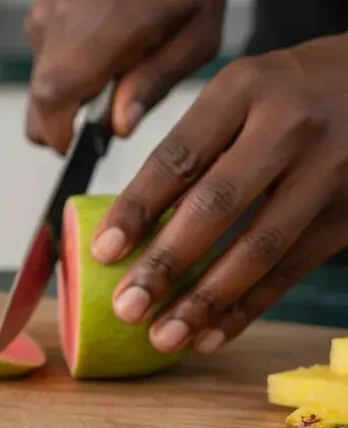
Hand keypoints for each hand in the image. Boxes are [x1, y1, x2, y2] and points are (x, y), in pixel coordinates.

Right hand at [25, 0, 226, 152]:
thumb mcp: (199, 29)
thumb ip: (155, 81)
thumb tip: (117, 126)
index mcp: (104, 28)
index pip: (54, 97)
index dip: (59, 133)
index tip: (78, 146)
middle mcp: (61, 23)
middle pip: (37, 100)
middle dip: (60, 125)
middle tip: (100, 119)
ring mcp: (44, 16)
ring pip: (40, 83)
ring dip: (68, 95)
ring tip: (114, 72)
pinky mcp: (40, 11)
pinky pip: (44, 60)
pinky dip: (66, 70)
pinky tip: (102, 48)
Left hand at [90, 34, 347, 352]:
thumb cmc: (292, 93)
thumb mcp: (242, 92)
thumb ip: (194, 146)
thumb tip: (129, 224)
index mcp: (243, 91)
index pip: (177, 158)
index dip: (136, 209)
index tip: (102, 252)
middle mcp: (288, 127)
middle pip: (216, 206)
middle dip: (165, 263)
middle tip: (126, 307)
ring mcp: (329, 171)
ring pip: (258, 248)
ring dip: (206, 301)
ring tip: (163, 336)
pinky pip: (292, 269)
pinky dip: (248, 307)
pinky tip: (211, 334)